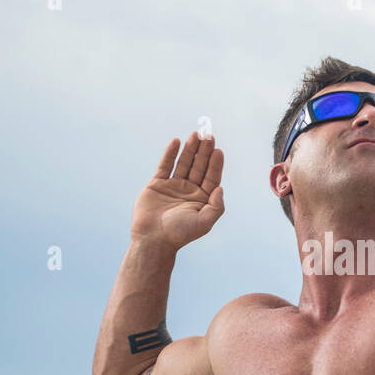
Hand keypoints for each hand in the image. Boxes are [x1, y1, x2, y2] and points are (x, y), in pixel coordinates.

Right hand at [131, 133, 224, 249]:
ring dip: (190, 149)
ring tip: (195, 134)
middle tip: (208, 136)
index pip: (211, 177)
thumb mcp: (204, 222)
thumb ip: (216, 206)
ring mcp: (173, 186)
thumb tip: (221, 188)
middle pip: (199, 166)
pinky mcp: (157, 184)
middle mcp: (189, 191)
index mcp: (202, 199)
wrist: (153, 239)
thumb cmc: (180, 234)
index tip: (218, 150)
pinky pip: (165, 166)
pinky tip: (176, 141)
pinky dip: (170, 154)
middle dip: (204, 151)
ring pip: (184, 163)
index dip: (215, 163)